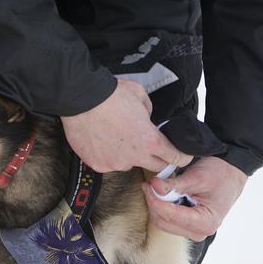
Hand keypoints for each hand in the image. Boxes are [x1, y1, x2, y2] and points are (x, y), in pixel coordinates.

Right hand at [61, 79, 192, 172]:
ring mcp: (115, 164)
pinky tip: (101, 141)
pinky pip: (108, 164)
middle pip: (155, 167)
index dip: (180, 157)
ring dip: (128, 155)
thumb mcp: (141, 97)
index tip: (181, 157)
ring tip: (115, 137)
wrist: (81, 100)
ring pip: (128, 164)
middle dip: (156, 158)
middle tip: (148, 146)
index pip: (174, 158)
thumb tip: (146, 120)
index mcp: (150, 141)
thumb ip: (149, 113)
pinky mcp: (98, 165)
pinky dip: (107, 155)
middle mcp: (134, 157)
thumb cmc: (112, 96)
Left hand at [145, 156, 247, 240]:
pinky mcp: (188, 227)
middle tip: (150, 185)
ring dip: (157, 205)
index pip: (171, 216)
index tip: (148, 186)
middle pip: (164, 222)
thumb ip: (174, 184)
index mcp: (205, 223)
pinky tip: (164, 194)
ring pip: (163, 223)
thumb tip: (153, 186)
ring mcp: (193, 231)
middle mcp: (200, 232)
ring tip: (158, 187)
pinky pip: (168, 221)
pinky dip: (163, 207)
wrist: (232, 174)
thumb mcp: (197, 176)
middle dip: (154, 203)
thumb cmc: (220, 174)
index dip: (155, 201)